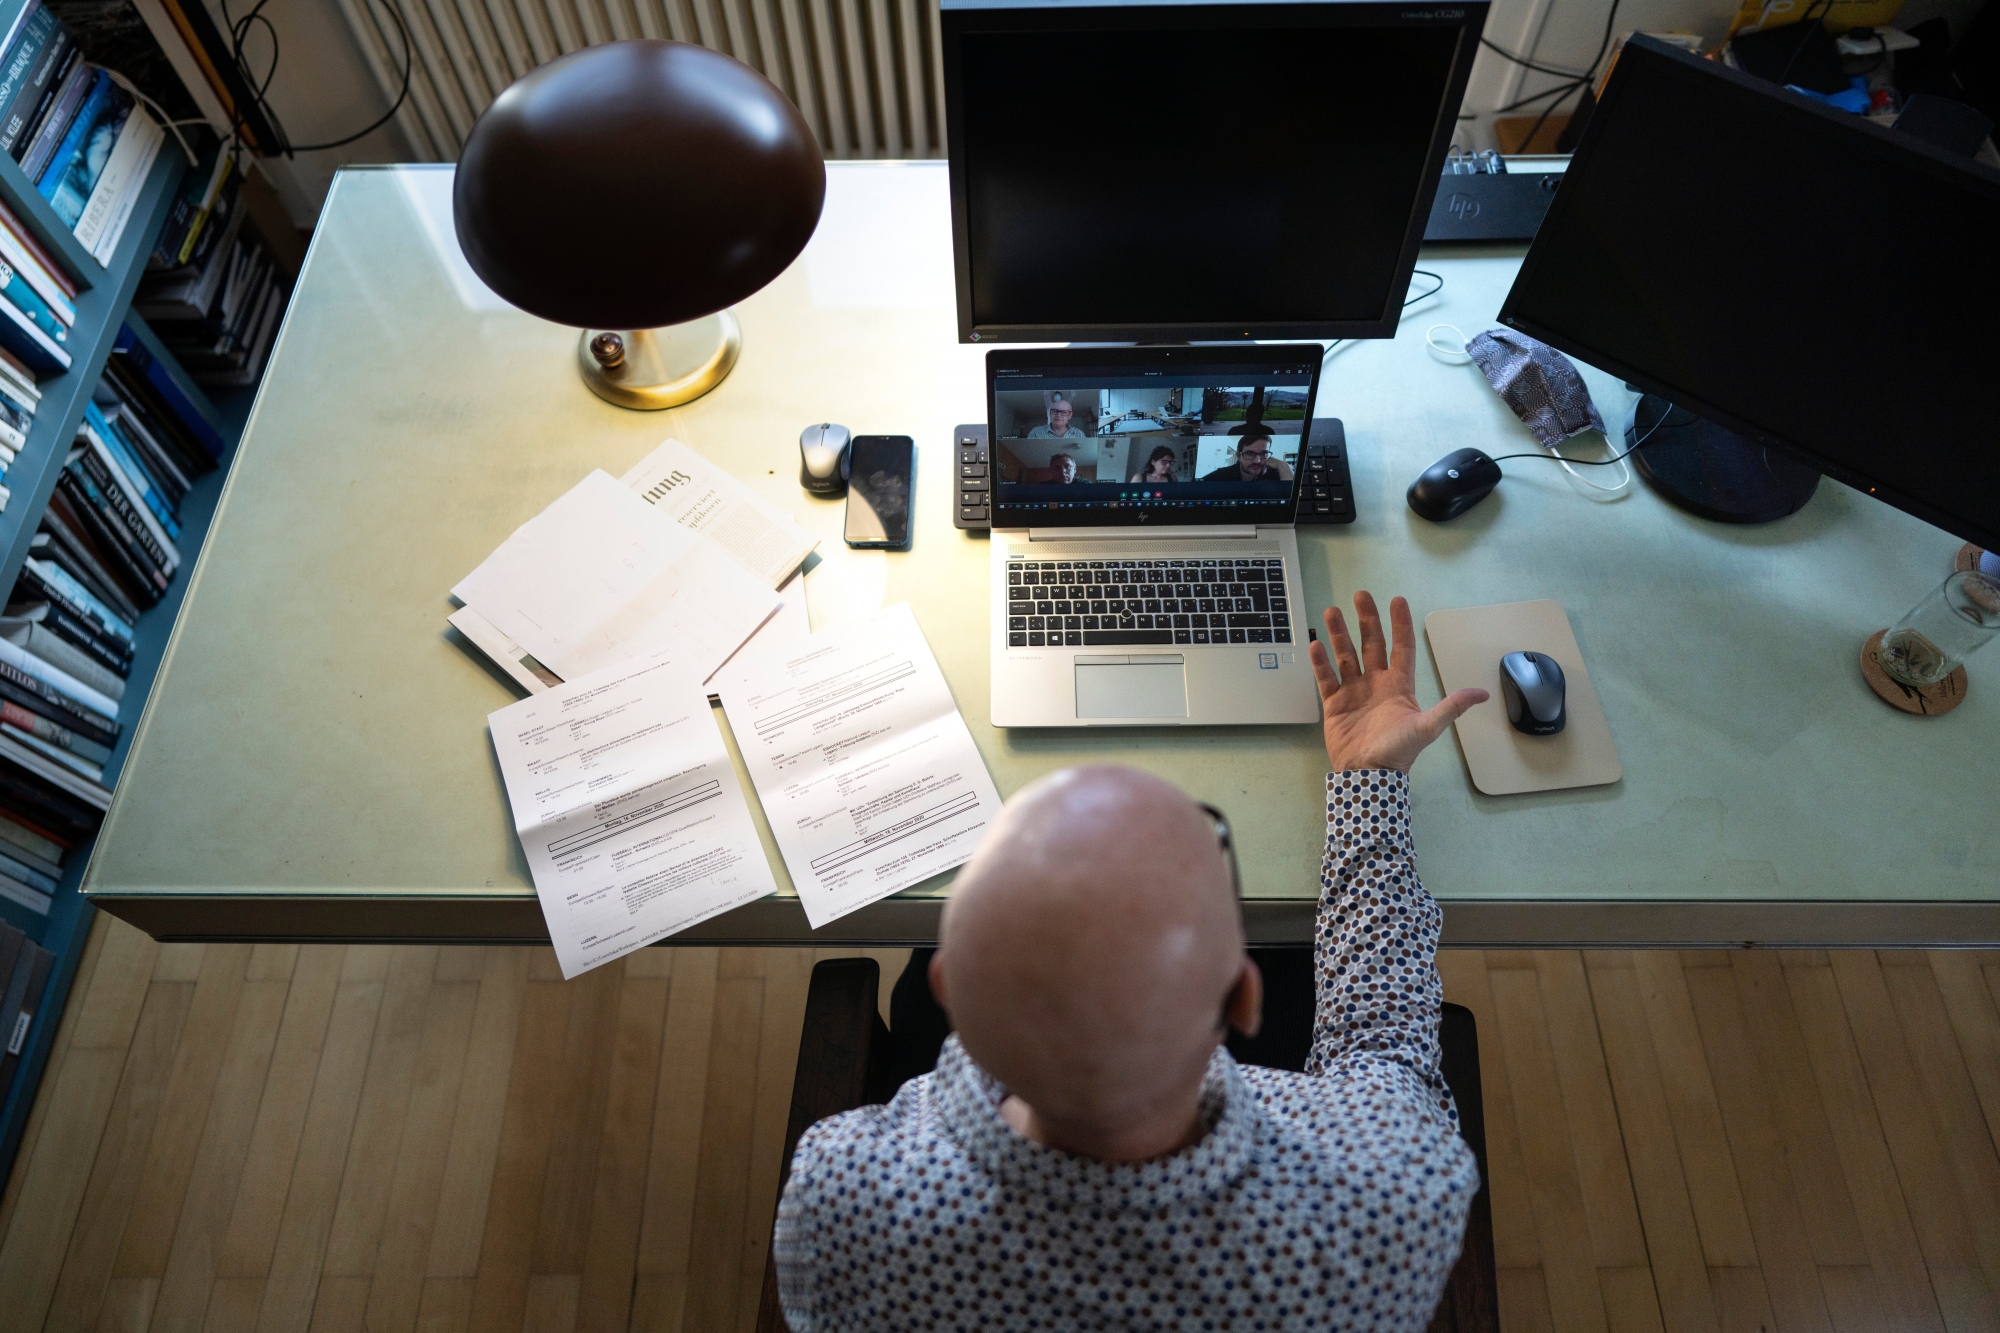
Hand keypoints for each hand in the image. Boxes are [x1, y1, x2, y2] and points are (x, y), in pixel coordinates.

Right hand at [1309, 592, 1487, 772]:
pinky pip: (1326, 677)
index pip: (1400, 647)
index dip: (1400, 624)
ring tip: (1331, 612)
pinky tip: (1316, 645)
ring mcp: (1354, 692)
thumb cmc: (1398, 752)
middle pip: (1370, 644)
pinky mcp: (1334, 703)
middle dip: (1366, 619)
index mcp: (1398, 685)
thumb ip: (1451, 707)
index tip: (1397, 600)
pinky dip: (1321, 662)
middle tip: (1360, 595)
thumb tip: (1482, 693)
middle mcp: (1376, 684)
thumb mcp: (1427, 727)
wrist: (1367, 775)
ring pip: (1345, 656)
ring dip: (1339, 634)